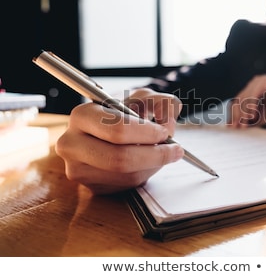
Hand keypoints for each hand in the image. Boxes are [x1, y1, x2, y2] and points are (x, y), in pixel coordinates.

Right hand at [55, 88, 183, 194]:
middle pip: (119, 159)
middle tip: (175, 149)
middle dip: (155, 155)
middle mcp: (72, 144)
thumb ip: (162, 102)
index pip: (117, 129)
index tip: (164, 132)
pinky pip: (125, 185)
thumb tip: (168, 120)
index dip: (146, 133)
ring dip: (153, 165)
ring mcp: (78, 169)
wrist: (109, 130)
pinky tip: (147, 161)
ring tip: (162, 152)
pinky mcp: (90, 186)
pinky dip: (145, 174)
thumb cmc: (126, 113)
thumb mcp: (145, 98)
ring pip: (127, 175)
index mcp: (82, 116)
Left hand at [229, 75, 265, 127]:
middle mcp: (255, 82)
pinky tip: (250, 116)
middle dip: (236, 115)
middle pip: (239, 99)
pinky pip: (253, 96)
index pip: (239, 102)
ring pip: (244, 98)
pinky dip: (250, 107)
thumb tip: (238, 126)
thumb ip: (252, 119)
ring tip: (243, 124)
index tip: (231, 126)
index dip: (234, 115)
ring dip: (242, 113)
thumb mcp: (264, 114)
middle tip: (235, 127)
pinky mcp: (265, 82)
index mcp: (253, 89)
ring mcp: (259, 80)